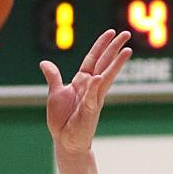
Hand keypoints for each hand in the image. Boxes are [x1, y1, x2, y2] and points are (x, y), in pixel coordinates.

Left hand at [41, 29, 130, 155]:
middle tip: (126, 34)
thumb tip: (44, 63)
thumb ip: (53, 77)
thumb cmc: (62, 120)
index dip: (101, 45)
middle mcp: (91, 87)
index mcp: (82, 81)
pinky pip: (92, 97)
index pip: (93, 58)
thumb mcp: (55, 93)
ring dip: (116, 63)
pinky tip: (98, 78)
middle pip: (104, 63)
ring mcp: (93, 97)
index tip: (111, 33)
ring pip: (106, 76)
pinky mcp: (90, 110)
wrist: (65, 141)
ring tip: (127, 50)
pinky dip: (94, 88)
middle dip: (114, 48)